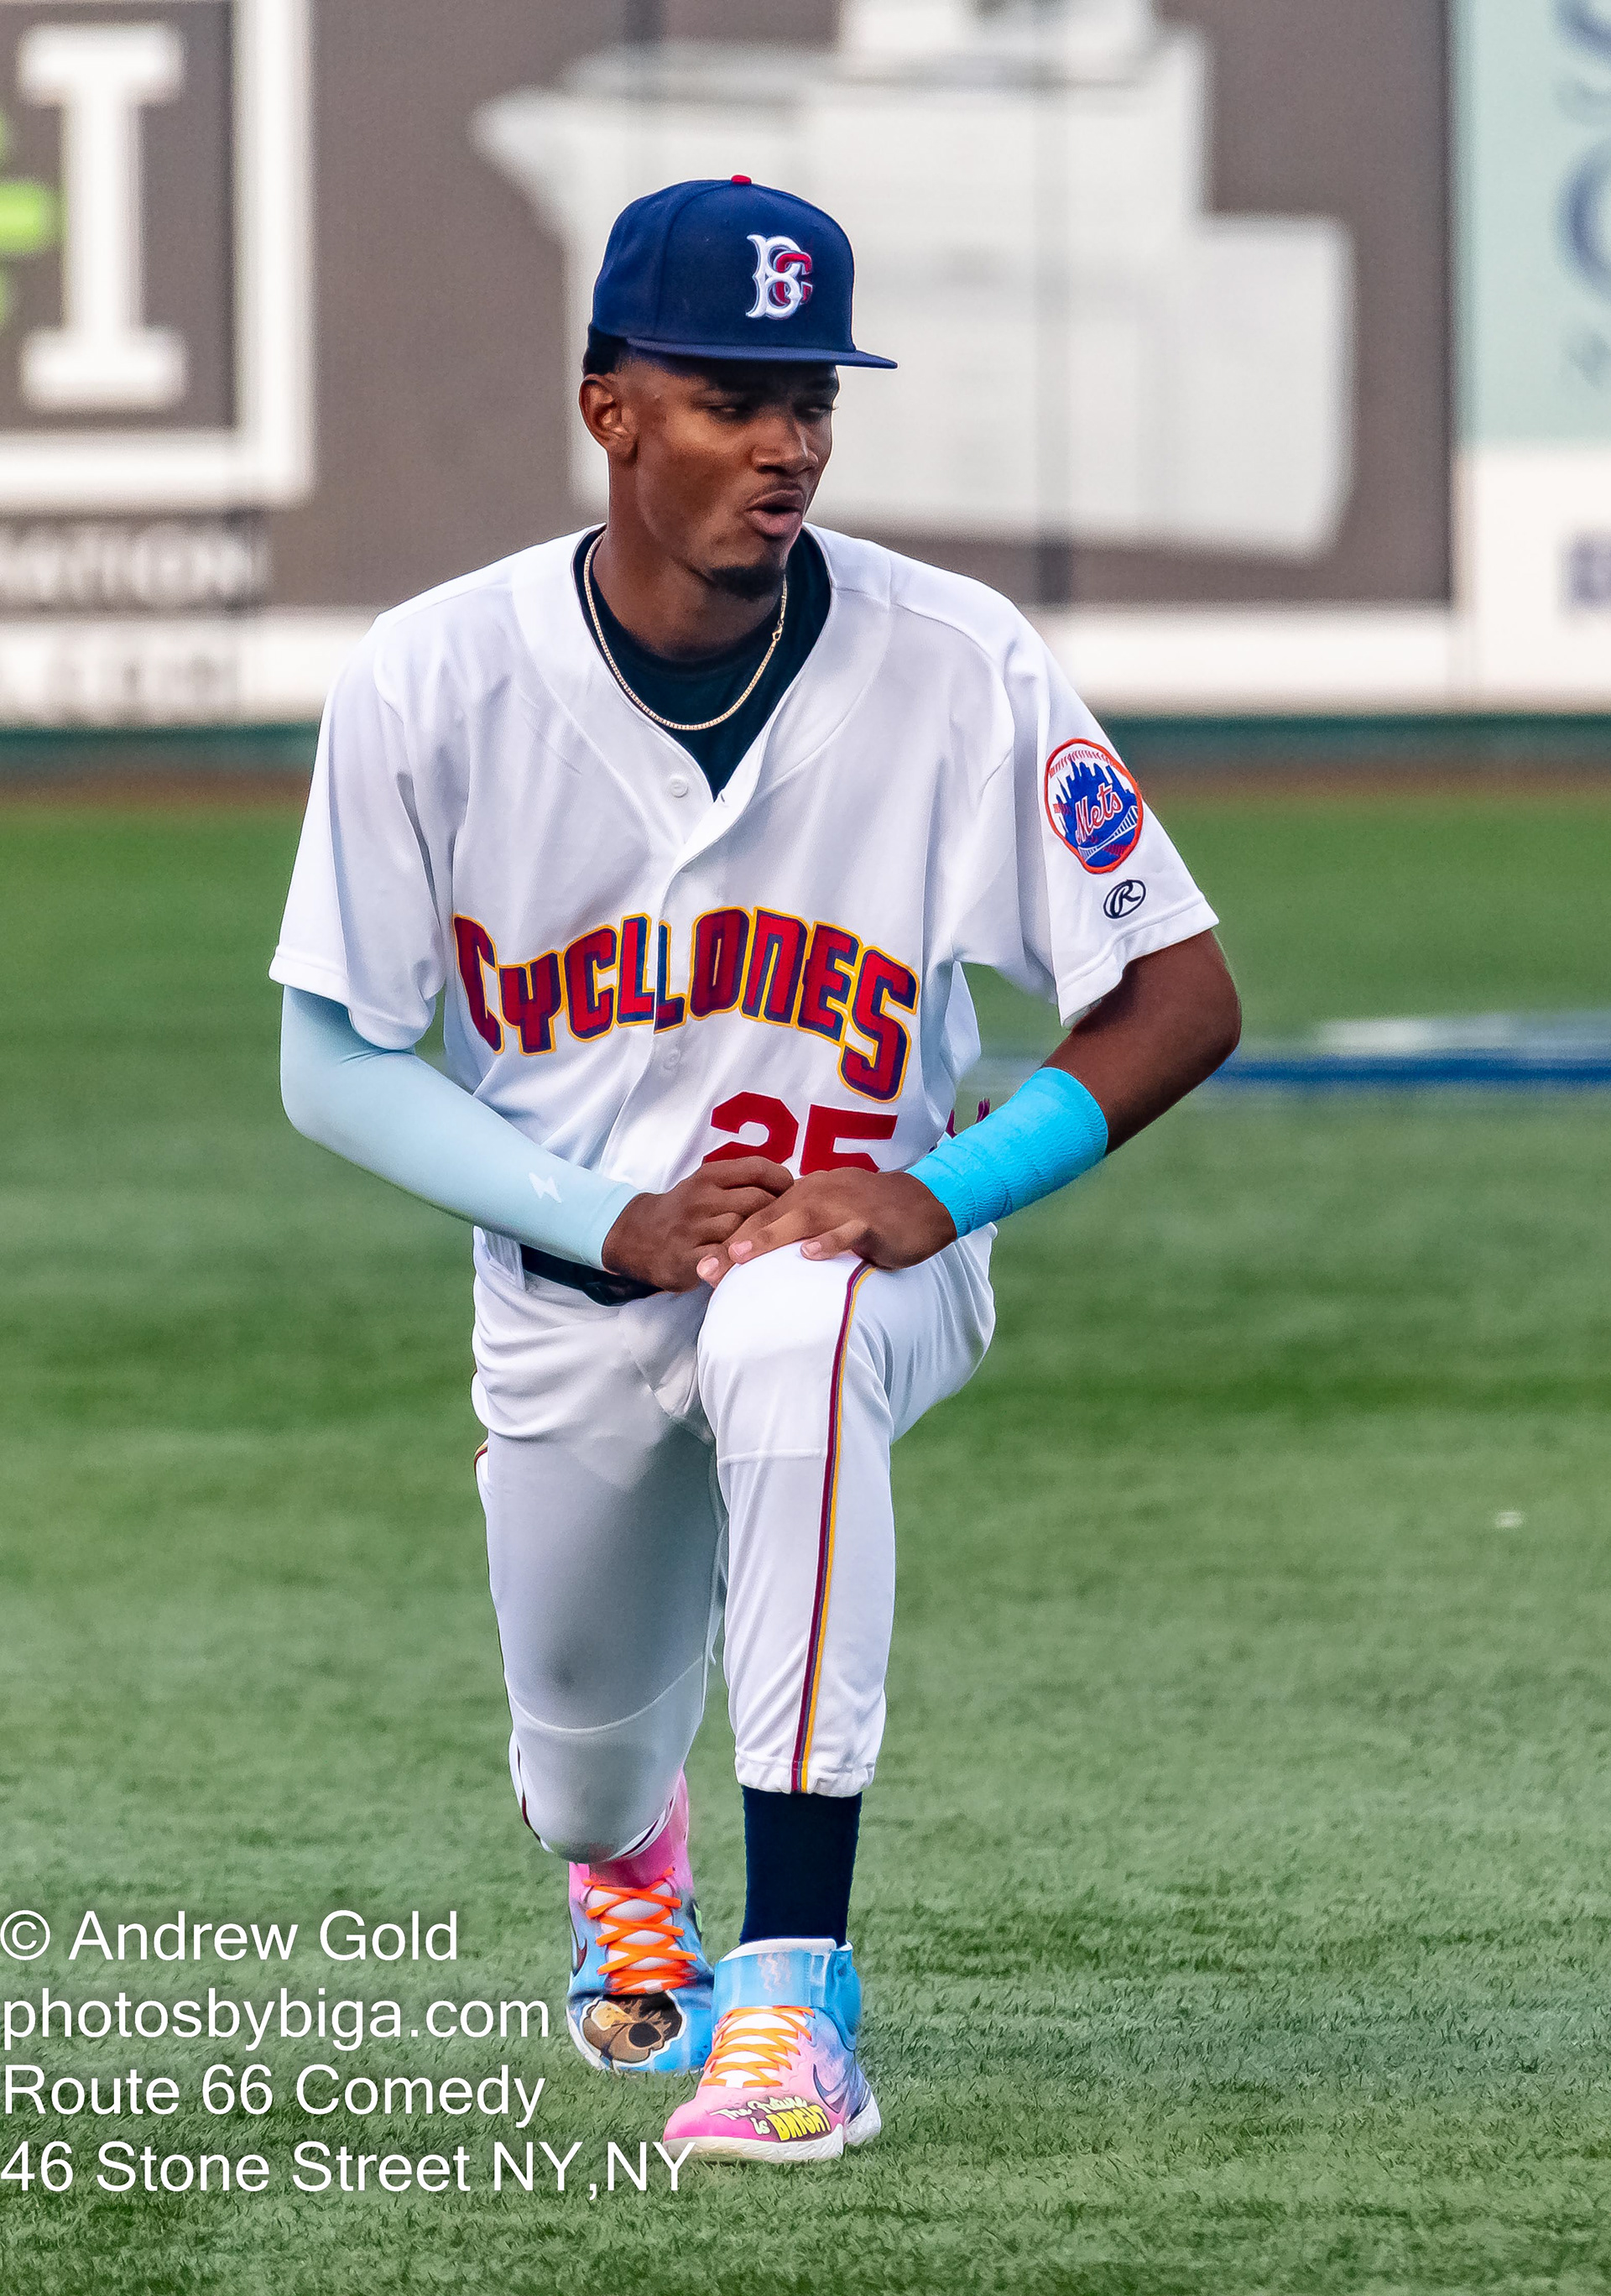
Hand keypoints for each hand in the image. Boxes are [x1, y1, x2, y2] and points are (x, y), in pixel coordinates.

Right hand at [600, 1158, 793, 1292]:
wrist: (638, 1238)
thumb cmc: (685, 1211)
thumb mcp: (706, 1186)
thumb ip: (739, 1182)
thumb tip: (789, 1184)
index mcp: (709, 1176)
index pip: (757, 1168)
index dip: (783, 1180)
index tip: (794, 1193)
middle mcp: (701, 1198)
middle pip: (757, 1200)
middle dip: (780, 1212)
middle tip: (791, 1224)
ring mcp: (694, 1228)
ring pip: (745, 1229)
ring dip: (764, 1239)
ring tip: (777, 1245)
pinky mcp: (688, 1257)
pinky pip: (725, 1258)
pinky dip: (742, 1261)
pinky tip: (753, 1264)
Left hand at [696, 1169, 956, 1287]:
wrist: (924, 1202)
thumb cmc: (872, 1214)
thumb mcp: (829, 1217)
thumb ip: (799, 1231)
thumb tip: (764, 1260)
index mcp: (804, 1194)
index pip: (759, 1217)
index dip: (730, 1241)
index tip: (704, 1268)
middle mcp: (818, 1193)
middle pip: (769, 1217)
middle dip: (736, 1243)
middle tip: (708, 1268)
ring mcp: (844, 1206)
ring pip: (801, 1219)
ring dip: (770, 1237)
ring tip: (741, 1256)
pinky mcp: (871, 1220)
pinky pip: (847, 1230)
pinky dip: (829, 1241)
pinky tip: (810, 1255)